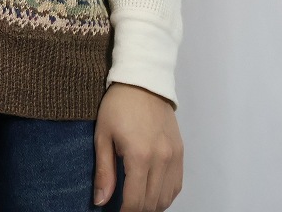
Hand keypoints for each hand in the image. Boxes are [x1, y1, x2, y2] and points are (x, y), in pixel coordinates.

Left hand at [93, 82, 182, 210]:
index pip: (135, 201)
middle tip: (122, 206)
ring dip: (151, 205)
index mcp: (140, 156)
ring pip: (166, 198)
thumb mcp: (103, 135)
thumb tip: (100, 201)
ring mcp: (174, 157)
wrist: (143, 81)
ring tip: (135, 201)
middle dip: (136, 210)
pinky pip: (176, 185)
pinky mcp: (181, 152)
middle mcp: (161, 160)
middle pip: (151, 203)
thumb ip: (104, 171)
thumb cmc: (118, 105)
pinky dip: (165, 195)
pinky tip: (152, 192)